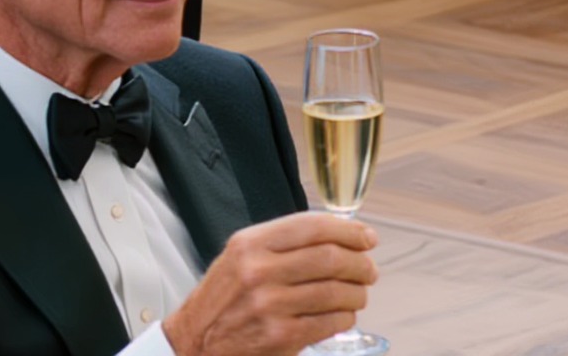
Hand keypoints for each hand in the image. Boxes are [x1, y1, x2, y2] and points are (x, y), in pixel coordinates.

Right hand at [163, 211, 376, 355]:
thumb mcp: (241, 255)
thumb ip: (281, 243)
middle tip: (370, 268)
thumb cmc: (224, 297)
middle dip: (360, 262)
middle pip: (329, 258)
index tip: (366, 236)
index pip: (311, 226)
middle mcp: (259, 270)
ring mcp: (271, 305)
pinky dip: (345, 317)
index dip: (347, 230)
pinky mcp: (281, 337)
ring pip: (335, 291)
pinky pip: (329, 322)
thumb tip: (334, 236)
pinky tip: (344, 315)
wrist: (197, 341)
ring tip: (360, 292)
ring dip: (357, 292)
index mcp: (251, 243)